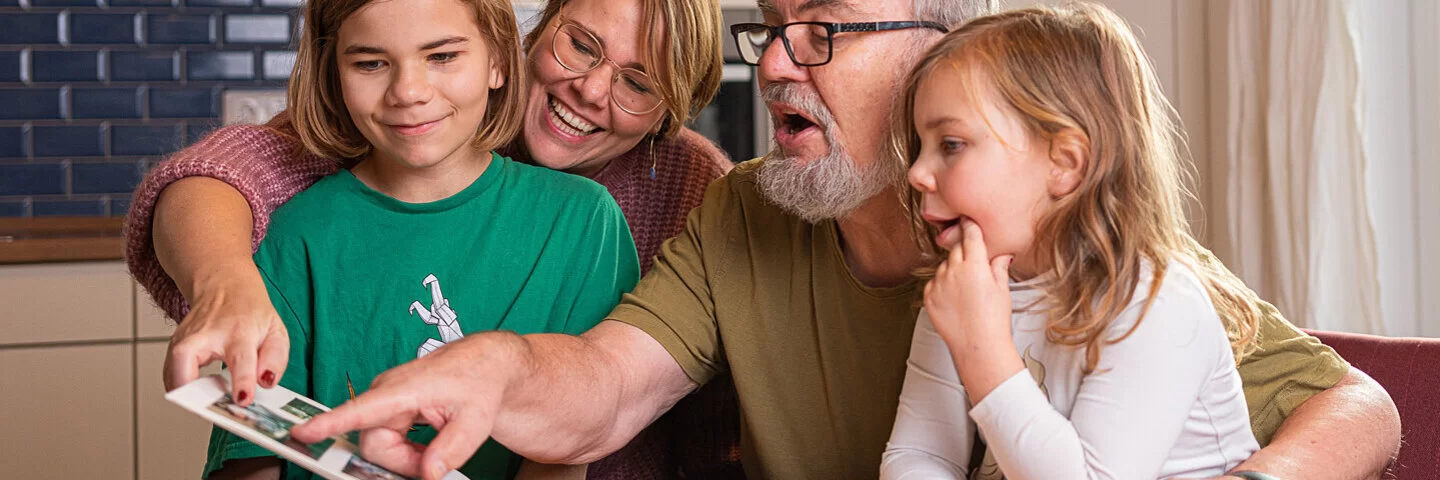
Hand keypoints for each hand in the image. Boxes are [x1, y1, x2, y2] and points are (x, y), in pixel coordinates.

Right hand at [164, 263, 288, 406]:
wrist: (226, 288)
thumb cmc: (252, 314)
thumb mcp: (276, 331)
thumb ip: (275, 360)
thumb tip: (265, 383)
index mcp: (238, 331)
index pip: (240, 359)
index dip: (242, 382)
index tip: (243, 400)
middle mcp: (206, 334)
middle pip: (186, 360)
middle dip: (193, 391)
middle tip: (210, 410)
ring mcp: (185, 339)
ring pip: (172, 370)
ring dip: (184, 395)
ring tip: (204, 407)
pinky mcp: (174, 347)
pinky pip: (170, 375)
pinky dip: (180, 389)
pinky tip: (195, 395)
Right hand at [290, 333, 524, 479]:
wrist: (484, 363)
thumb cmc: (478, 383)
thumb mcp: (476, 420)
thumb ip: (451, 449)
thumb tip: (428, 474)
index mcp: (404, 388)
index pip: (362, 409)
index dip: (330, 423)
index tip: (302, 432)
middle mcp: (386, 392)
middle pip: (373, 446)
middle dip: (402, 463)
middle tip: (436, 461)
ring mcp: (384, 402)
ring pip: (379, 447)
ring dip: (406, 457)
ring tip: (436, 447)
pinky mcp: (387, 410)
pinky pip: (385, 443)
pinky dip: (406, 452)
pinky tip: (426, 444)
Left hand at [922, 219, 1013, 347]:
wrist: (978, 345)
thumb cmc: (994, 319)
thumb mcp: (1002, 289)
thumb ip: (998, 266)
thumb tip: (1002, 254)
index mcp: (974, 264)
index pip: (970, 234)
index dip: (969, 225)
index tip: (968, 221)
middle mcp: (953, 270)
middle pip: (956, 248)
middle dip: (964, 251)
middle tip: (974, 264)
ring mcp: (938, 282)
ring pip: (944, 266)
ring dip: (953, 270)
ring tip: (967, 291)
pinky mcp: (928, 296)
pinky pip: (934, 283)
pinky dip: (943, 286)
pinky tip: (956, 300)